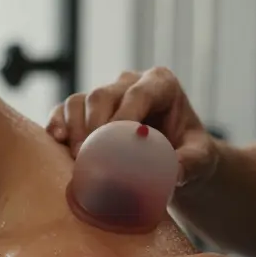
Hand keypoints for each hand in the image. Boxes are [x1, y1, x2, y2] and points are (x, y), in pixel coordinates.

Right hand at [47, 67, 218, 187]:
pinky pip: (65, 110)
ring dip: (74, 127)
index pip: (138, 94)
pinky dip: (58, 123)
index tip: (114, 145)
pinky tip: (55, 140)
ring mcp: (107, 94)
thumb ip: (191, 163)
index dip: (123, 116)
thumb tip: (174, 173)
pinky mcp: (87, 109)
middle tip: (89, 157)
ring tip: (76, 158)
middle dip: (93, 125)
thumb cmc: (191, 153)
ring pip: (80, 100)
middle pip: (103, 95)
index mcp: (161, 84)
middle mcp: (130, 82)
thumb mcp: (200, 158)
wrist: (175, 158)